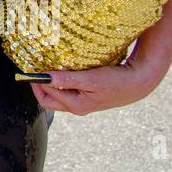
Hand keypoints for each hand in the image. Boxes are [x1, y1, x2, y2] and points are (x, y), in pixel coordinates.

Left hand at [29, 51, 163, 115]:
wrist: (139, 82)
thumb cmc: (117, 81)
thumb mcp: (92, 79)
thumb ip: (68, 80)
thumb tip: (45, 78)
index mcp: (76, 105)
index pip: (46, 96)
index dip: (36, 82)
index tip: (32, 66)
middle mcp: (77, 106)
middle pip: (49, 98)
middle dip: (39, 84)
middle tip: (35, 67)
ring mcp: (82, 101)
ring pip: (58, 93)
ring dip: (50, 81)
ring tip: (47, 65)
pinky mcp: (88, 94)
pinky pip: (68, 88)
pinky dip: (61, 79)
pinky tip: (62, 67)